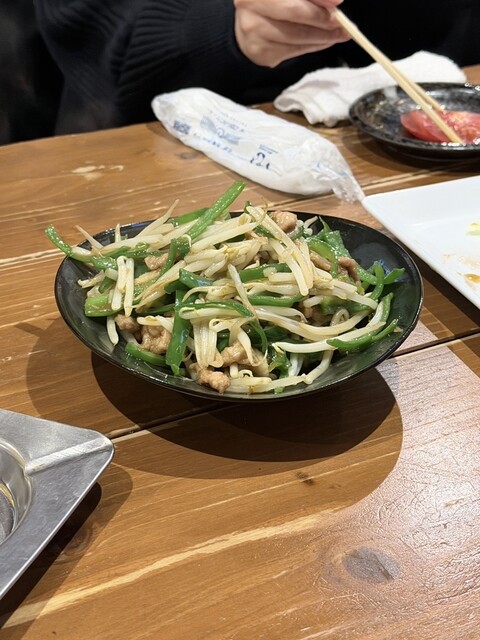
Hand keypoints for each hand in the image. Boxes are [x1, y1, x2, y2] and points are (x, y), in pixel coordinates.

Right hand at [233, 0, 349, 66]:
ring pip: (297, 36)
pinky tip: (323, 41)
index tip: (338, 2)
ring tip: (338, 33)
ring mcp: (253, 31)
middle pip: (296, 13)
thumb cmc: (274, 3)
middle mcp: (250, 5)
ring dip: (323, 36)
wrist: (249, 25)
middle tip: (342, 22)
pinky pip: (294, 50)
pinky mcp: (260, 52)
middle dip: (323, 18)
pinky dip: (313, 46)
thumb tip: (335, 2)